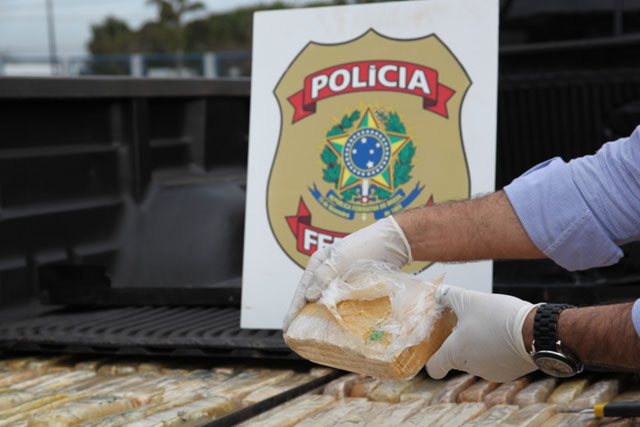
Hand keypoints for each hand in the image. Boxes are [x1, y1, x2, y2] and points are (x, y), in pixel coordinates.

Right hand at [282, 216, 411, 331]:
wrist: (393, 243)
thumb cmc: (365, 247)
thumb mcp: (341, 259)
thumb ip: (324, 276)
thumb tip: (309, 297)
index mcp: (318, 263)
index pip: (301, 290)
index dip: (293, 310)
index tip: (287, 328)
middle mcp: (326, 273)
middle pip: (311, 299)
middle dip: (304, 317)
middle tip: (297, 338)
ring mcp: (340, 281)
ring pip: (326, 304)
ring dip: (321, 319)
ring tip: (314, 338)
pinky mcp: (355, 288)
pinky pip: (341, 305)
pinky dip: (337, 316)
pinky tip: (336, 328)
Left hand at [426, 285, 539, 382]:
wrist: (535, 332)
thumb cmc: (498, 317)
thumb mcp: (469, 300)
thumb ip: (449, 296)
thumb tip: (438, 292)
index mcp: (455, 353)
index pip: (434, 367)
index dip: (432, 358)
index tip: (436, 346)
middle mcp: (470, 368)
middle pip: (457, 358)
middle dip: (461, 342)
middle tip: (468, 324)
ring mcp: (490, 373)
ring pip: (478, 359)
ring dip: (480, 345)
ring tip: (490, 326)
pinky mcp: (509, 373)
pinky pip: (497, 362)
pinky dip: (497, 351)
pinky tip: (504, 335)